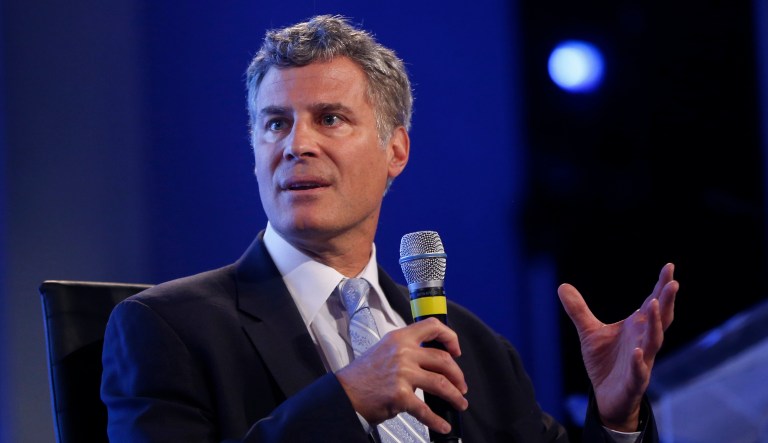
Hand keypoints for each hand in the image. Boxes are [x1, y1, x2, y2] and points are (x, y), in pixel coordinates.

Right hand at [335, 317, 468, 433]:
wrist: (344, 393)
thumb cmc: (362, 375)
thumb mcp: (384, 349)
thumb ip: (406, 349)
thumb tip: (431, 360)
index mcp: (400, 338)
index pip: (432, 327)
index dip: (450, 337)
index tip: (456, 350)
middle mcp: (403, 352)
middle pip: (443, 360)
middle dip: (458, 376)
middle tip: (461, 386)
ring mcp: (403, 374)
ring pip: (441, 384)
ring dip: (455, 396)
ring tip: (459, 403)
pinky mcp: (400, 395)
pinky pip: (426, 410)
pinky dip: (437, 420)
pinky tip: (442, 424)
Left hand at [558, 263, 677, 431]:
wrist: (607, 397)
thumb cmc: (606, 362)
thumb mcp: (589, 332)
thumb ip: (579, 310)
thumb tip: (562, 286)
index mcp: (636, 327)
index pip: (653, 303)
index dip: (661, 286)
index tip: (669, 266)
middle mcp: (643, 341)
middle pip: (660, 319)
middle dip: (666, 301)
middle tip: (673, 283)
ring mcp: (642, 361)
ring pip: (654, 341)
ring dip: (655, 324)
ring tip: (653, 305)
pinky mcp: (635, 381)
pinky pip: (640, 371)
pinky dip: (640, 361)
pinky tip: (637, 351)